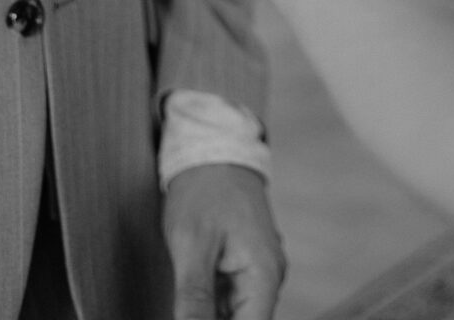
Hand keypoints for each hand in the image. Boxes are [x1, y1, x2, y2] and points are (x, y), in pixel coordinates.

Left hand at [163, 165, 285, 319]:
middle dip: (211, 319)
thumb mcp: (193, 244)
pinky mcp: (243, 265)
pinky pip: (229, 297)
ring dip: (209, 312)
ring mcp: (256, 270)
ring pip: (235, 313)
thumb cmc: (205, 189)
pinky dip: (209, 303)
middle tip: (186, 304)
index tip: (190, 319)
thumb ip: (195, 297)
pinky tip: (192, 292)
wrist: (212, 151)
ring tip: (191, 286)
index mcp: (264, 274)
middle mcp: (267, 276)